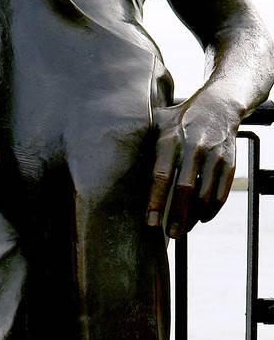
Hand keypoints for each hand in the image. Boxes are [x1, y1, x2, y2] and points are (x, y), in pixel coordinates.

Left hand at [147, 99, 239, 238]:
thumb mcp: (158, 122)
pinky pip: (221, 192)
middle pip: (184, 190)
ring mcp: (212, 156)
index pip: (161, 176)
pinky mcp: (228, 162)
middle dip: (176, 216)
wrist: (219, 105)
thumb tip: (110, 155)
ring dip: (194, 216)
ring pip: (204, 195)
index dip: (155, 201)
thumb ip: (141, 139)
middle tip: (170, 235)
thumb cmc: (179, 118)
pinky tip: (202, 218)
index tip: (150, 222)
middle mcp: (193, 148)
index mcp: (170, 140)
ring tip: (183, 229)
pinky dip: (212, 209)